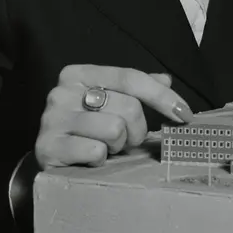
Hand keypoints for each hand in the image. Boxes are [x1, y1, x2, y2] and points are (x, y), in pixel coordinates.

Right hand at [34, 64, 191, 169]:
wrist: (51, 158)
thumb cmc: (86, 128)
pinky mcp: (47, 148)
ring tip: (106, 147)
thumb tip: (165, 80)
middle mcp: (62, 92)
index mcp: (78, 74)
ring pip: (115, 130)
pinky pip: (96, 151)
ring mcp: (52, 120)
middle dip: (136, 129)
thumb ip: (136, 89)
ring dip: (118, 145)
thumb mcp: (110, 102)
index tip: (185, 115)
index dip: (162, 97)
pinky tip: (90, 158)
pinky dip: (101, 159)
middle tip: (126, 139)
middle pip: (128, 107)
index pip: (130, 78)